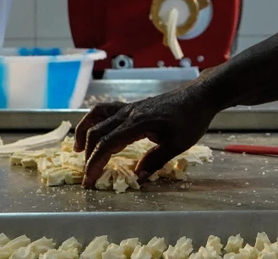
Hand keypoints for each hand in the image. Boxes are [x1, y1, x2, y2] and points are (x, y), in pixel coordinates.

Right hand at [74, 84, 218, 187]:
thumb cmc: (191, 120)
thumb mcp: (178, 144)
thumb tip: (137, 177)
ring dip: (85, 132)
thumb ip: (156, 160)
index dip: (95, 163)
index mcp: (137, 123)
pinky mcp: (133, 106)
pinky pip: (106, 111)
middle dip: (88, 155)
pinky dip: (95, 121)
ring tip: (78, 150)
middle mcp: (129, 113)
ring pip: (97, 116)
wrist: (199, 96)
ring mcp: (130, 107)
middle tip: (87, 176)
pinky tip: (96, 131)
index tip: (90, 181)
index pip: (107, 144)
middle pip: (98, 132)